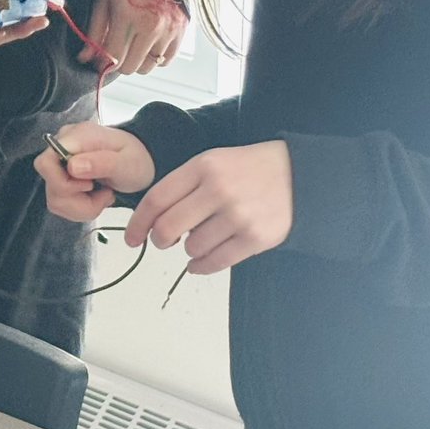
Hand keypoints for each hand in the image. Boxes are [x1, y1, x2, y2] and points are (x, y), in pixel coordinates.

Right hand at [33, 121, 154, 221]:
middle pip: (49, 183)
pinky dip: (80, 208)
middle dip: (77, 200)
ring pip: (54, 198)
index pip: (46, 162)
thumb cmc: (136, 160)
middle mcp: (62, 148)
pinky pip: (60, 203)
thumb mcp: (127, 163)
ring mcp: (60, 165)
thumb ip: (101, 163)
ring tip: (104, 196)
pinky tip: (96, 198)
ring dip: (81, 207)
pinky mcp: (61, 179)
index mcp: (76, 137)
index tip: (90, 186)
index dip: (63, 182)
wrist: (142, 164)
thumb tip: (72, 166)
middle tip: (104, 195)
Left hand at [80, 0, 186, 75]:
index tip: (101, 61)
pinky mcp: (181, 32)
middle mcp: (150, 26)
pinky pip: (166, 61)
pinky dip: (155, 58)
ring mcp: (168, 30)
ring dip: (137, 62)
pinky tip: (148, 45)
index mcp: (127, 16)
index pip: (114, 56)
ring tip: (132, 46)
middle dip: (119, 63)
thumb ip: (95, 30)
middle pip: (131, 67)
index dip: (104, 63)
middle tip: (117, 50)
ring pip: (148, 68)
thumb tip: (85, 57)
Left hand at [125, 141, 293, 273]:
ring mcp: (238, 215)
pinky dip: (201, 266)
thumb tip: (154, 222)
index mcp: (202, 167)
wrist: (298, 174)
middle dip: (159, 240)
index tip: (131, 238)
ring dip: (188, 250)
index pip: (157, 198)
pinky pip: (216, 262)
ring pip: (192, 247)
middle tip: (162, 241)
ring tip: (199, 239)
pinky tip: (199, 262)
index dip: (138, 222)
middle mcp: (218, 189)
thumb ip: (183, 186)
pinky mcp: (256, 238)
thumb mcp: (211, 162)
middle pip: (168, 227)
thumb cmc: (246, 169)